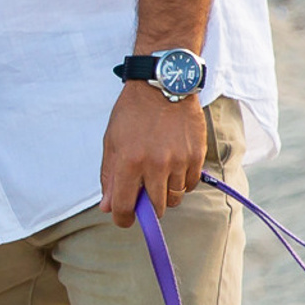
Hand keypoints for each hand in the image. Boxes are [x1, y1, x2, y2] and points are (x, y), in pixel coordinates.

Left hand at [101, 83, 208, 225]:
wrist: (163, 85)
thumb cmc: (132, 113)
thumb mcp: (112, 142)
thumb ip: (110, 176)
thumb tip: (108, 207)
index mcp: (129, 162)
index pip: (125, 206)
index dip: (123, 219)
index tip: (124, 219)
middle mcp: (155, 165)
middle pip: (155, 208)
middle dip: (147, 208)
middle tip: (143, 196)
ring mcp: (179, 161)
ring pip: (175, 198)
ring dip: (165, 195)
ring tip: (159, 177)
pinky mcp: (196, 155)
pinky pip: (191, 184)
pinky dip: (182, 182)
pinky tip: (174, 168)